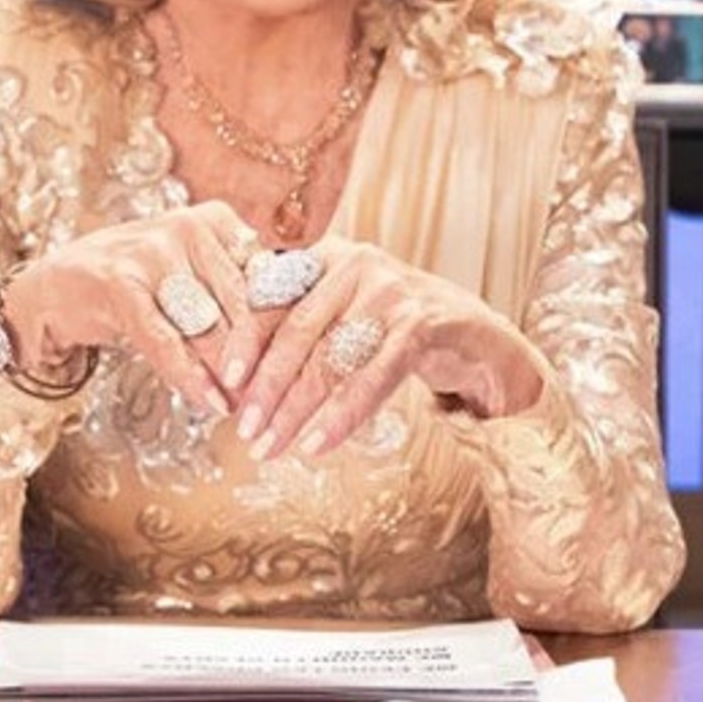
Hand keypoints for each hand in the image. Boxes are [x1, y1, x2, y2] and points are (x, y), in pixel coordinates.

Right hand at [5, 202, 266, 416]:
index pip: (266, 277)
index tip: (298, 367)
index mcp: (216, 220)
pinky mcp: (119, 283)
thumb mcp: (193, 280)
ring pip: (208, 324)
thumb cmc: (139, 286)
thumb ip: (236, 301)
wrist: (56, 287)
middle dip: (260, 357)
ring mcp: (150, 252)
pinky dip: (191, 377)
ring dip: (229, 374)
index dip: (285, 327)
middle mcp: (186, 227)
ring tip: (246, 408)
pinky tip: (211, 403)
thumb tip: (290, 352)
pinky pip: (166, 340)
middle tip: (273, 398)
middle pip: (242, 302)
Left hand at [233, 239, 547, 458]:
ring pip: (330, 358)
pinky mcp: (422, 324)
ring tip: (271, 446)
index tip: (224, 381)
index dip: (245, 339)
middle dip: (266, 386)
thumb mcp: (346, 315)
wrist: (477, 337)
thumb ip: (300, 329)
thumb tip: (237, 381)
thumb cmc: (397, 330)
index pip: (274, 295)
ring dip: (295, 410)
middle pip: (297, 331)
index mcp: (329, 255)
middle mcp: (358, 264)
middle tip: (244, 430)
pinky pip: (371, 377)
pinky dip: (341, 415)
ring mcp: (392, 292)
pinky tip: (317, 443)